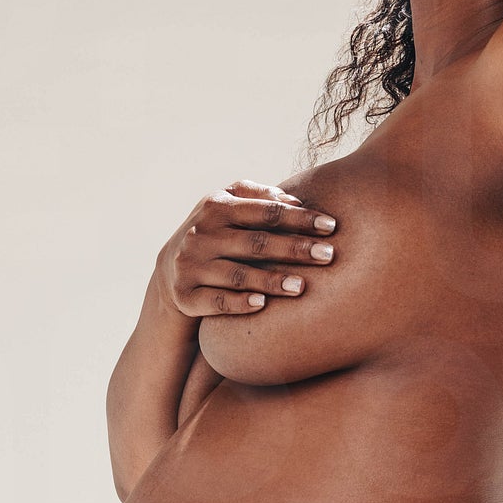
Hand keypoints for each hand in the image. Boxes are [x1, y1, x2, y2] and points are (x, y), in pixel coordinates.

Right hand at [156, 180, 338, 316]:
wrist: (171, 270)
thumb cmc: (217, 232)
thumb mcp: (228, 205)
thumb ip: (258, 197)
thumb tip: (295, 200)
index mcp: (216, 206)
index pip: (264, 211)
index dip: (299, 218)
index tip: (331, 226)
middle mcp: (201, 234)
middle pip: (255, 243)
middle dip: (295, 248)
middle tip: (329, 255)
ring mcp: (191, 266)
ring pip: (238, 275)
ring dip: (271, 281)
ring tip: (302, 286)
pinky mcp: (186, 296)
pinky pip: (216, 302)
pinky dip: (239, 303)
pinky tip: (263, 305)